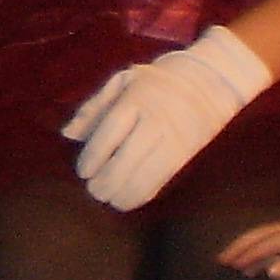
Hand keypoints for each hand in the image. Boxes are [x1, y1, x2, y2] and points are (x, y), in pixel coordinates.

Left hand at [61, 24, 269, 212]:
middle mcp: (155, 120)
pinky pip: (162, 179)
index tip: (83, 172)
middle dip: (107, 181)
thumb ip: (94, 107)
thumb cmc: (159, 80)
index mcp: (136, 98)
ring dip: (124, 193)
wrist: (212, 78)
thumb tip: (68, 134)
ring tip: (109, 199)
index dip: (94, 156)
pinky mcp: (186, 153)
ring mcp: (174, 138)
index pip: (111, 132)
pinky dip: (143, 194)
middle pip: (127, 159)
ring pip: (146, 175)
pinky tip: (128, 200)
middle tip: (93, 191)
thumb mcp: (124, 81)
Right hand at [217, 219, 279, 279]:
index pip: (274, 241)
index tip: (232, 263)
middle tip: (222, 258)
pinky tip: (256, 264)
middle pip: (269, 232)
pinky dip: (264, 251)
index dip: (251, 251)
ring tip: (233, 262)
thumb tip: (270, 268)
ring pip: (273, 236)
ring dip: (252, 246)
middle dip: (244, 244)